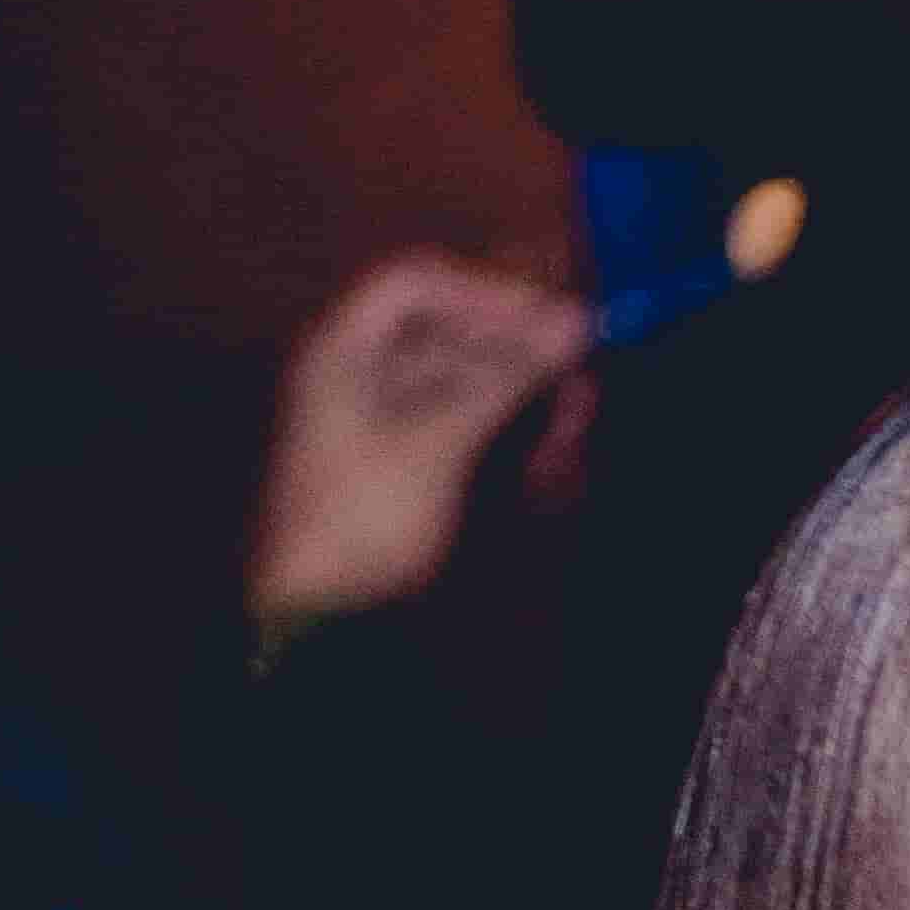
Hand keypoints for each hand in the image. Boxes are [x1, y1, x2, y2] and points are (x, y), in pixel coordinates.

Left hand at [252, 255, 589, 632]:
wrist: (328, 625)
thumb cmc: (362, 519)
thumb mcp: (434, 441)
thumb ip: (506, 377)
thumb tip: (575, 322)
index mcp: (346, 354)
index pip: (418, 284)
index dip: (487, 291)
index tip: (555, 316)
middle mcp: (371, 381)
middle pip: (457, 338)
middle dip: (522, 359)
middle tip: (580, 386)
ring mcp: (400, 432)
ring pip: (480, 393)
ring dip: (532, 408)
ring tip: (571, 440)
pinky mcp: (428, 479)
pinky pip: (483, 442)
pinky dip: (520, 452)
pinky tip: (553, 473)